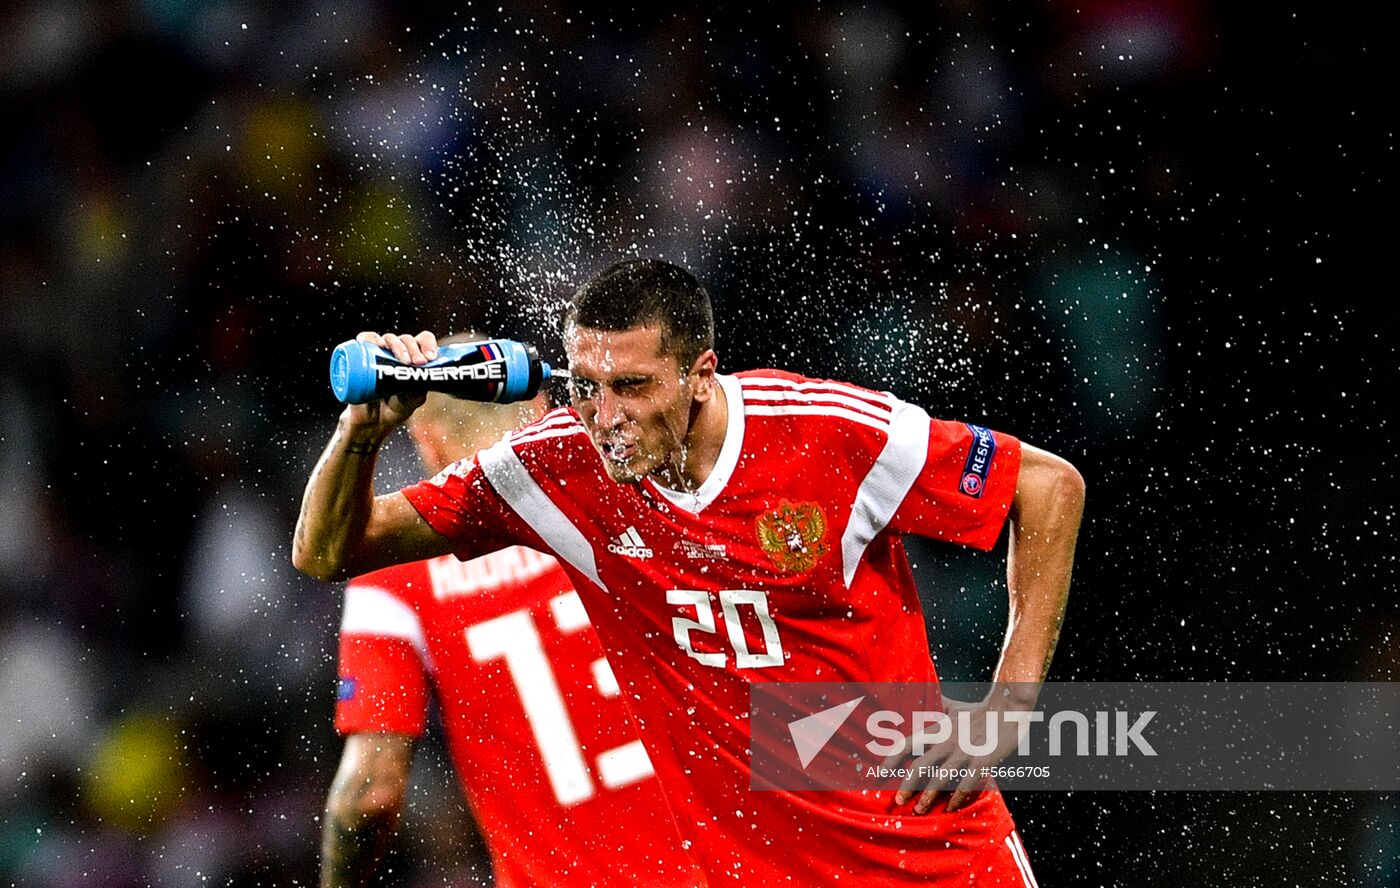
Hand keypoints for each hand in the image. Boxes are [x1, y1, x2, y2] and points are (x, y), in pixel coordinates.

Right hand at [341, 330, 438, 434]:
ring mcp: (380, 353)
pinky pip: (365, 340)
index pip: (423, 340)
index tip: (430, 358)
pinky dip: (370, 339)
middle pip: (407, 340)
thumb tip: (420, 377)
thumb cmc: (395, 408)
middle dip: (414, 349)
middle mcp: (397, 352)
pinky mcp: (362, 356)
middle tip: (418, 363)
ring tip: (403, 361)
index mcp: (414, 358)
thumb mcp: (411, 401)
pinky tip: (377, 345)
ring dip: (397, 345)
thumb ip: (418, 392)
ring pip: (389, 338)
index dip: (428, 344)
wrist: (371, 421)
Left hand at [881, 696, 1028, 813]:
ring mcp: (964, 752)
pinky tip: (950, 808)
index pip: (906, 745)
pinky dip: (956, 798)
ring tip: (919, 811)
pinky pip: (965, 784)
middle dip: (906, 786)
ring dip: (927, 797)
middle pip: (919, 766)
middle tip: (897, 801)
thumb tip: (923, 702)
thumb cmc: (978, 710)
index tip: (879, 774)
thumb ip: (935, 709)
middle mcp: (946, 741)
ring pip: (939, 779)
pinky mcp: (982, 761)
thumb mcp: (952, 708)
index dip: (890, 760)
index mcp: (937, 730)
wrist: (1007, 709)